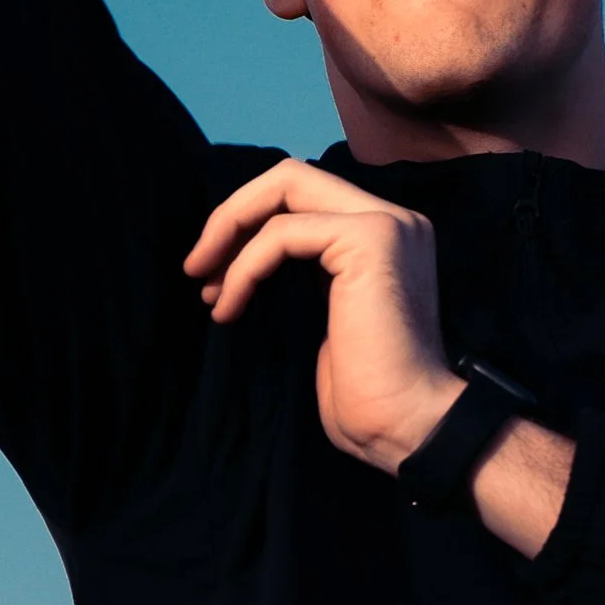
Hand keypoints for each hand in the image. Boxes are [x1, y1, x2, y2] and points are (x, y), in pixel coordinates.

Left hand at [184, 160, 459, 472]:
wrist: (407, 428)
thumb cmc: (366, 394)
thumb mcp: (325, 318)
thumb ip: (305, 275)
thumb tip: (245, 255)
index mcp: (384, 235)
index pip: (304, 195)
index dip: (248, 223)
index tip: (212, 274)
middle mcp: (392, 218)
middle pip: (291, 176)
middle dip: (232, 215)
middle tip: (196, 269)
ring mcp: (385, 224)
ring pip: (285, 186)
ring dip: (230, 234)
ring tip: (206, 290)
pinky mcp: (370, 240)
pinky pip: (282, 233)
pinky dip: (244, 266)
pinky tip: (228, 308)